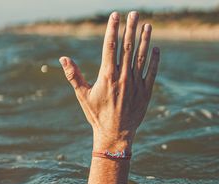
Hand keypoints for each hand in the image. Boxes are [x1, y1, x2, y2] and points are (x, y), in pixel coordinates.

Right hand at [59, 11, 159, 152]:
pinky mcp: (146, 92)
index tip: (115, 15)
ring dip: (145, 40)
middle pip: (128, 47)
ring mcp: (136, 84)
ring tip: (147, 25)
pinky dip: (155, 59)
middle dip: (130, 28)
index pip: (110, 47)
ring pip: (141, 57)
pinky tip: (156, 48)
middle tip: (134, 13)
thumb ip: (74, 75)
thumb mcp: (83, 96)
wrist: (115, 134)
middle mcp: (123, 77)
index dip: (112, 29)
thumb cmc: (97, 115)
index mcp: (107, 76)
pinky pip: (152, 72)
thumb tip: (63, 58)